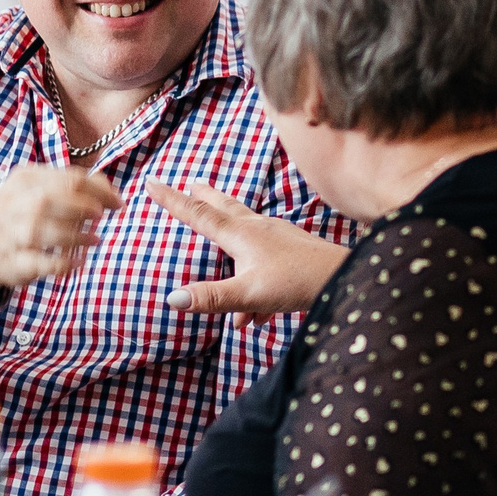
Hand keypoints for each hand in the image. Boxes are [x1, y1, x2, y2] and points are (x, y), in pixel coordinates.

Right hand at [0, 165, 126, 308]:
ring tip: (94, 240)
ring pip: (44, 232)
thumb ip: (70, 184)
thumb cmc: (18, 211)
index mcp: (25, 180)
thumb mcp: (36, 187)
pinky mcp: (14, 263)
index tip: (118, 203)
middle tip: (101, 216)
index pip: (68, 179)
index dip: (100, 191)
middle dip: (84, 208)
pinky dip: (63, 264)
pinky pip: (40, 264)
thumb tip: (108, 187)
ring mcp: (12, 235)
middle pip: (52, 200)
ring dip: (76, 236)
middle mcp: (16, 205)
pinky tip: (79, 262)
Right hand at [145, 183, 347, 321]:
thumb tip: (173, 299)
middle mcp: (258, 229)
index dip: (172, 200)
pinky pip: (264, 259)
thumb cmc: (298, 282)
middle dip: (205, 199)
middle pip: (224, 208)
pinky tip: (256, 314)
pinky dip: (253, 278)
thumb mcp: (249, 293)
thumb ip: (212, 297)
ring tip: (219, 234)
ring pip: (245, 231)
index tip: (152, 181)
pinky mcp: (294, 250)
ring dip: (228, 233)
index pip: (198, 214)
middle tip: (192, 184)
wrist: (344, 277)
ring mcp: (278, 237)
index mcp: (241, 234)